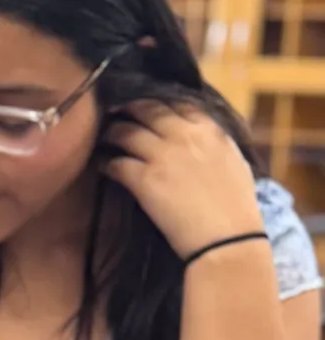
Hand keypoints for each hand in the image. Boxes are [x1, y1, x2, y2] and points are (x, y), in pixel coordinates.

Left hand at [101, 102, 260, 263]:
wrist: (227, 238)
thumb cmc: (237, 207)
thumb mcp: (235, 162)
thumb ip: (216, 144)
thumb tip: (206, 137)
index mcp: (210, 130)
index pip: (178, 102)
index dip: (158, 101)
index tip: (146, 105)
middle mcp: (185, 136)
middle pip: (148, 110)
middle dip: (129, 108)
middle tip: (114, 111)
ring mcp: (162, 156)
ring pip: (127, 132)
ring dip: (112, 133)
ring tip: (104, 137)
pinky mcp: (145, 179)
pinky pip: (116, 163)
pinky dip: (106, 163)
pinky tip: (102, 166)